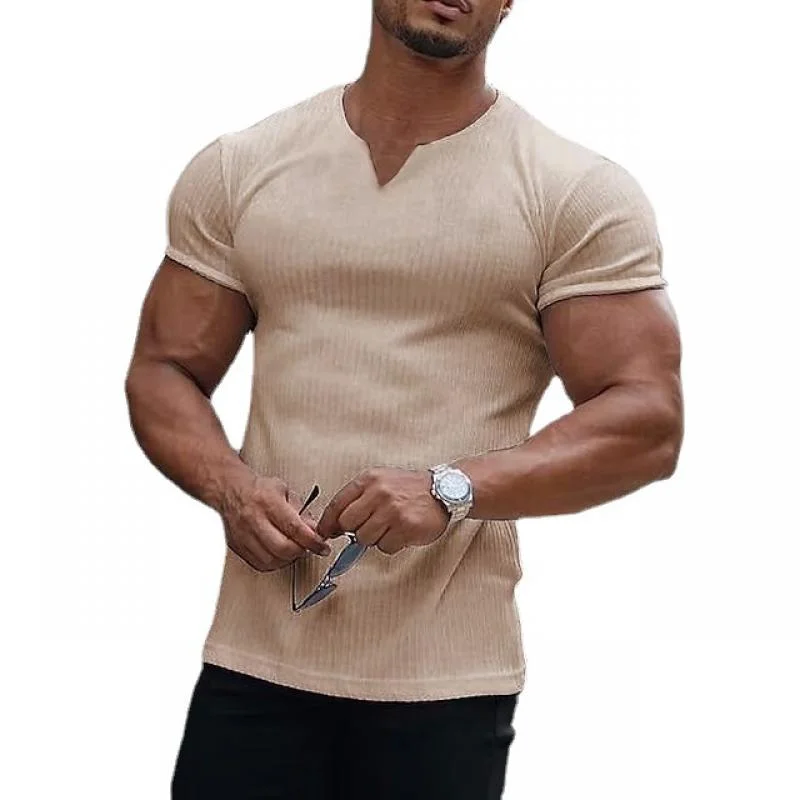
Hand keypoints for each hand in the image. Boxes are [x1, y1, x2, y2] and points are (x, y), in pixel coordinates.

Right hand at [219, 473, 331, 571]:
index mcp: (268, 503)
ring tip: (295, 549)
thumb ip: (301, 511)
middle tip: (309, 547)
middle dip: (301, 551)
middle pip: (283, 548)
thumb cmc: (258, 490)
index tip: (322, 546)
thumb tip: (315, 529)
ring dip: (289, 558)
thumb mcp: (284, 491)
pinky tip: (280, 555)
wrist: (230, 491)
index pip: (294, 528)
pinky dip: (275, 563)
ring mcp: (245, 535)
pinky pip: (260, 564)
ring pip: (272, 559)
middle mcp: (254, 520)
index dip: (312, 541)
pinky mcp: (239, 547)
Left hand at [315, 467, 449, 554]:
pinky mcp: (405, 527)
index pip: (337, 504)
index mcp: (369, 479)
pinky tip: (402, 532)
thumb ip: (358, 498)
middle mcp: (379, 493)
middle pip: (348, 524)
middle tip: (370, 526)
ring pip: (365, 538)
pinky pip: (385, 547)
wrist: (444, 491)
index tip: (325, 532)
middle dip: (355, 530)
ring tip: (390, 527)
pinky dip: (392, 544)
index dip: (328, 522)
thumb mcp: (381, 482)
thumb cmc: (410, 489)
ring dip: (375, 538)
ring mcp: (392, 510)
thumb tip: (334, 524)